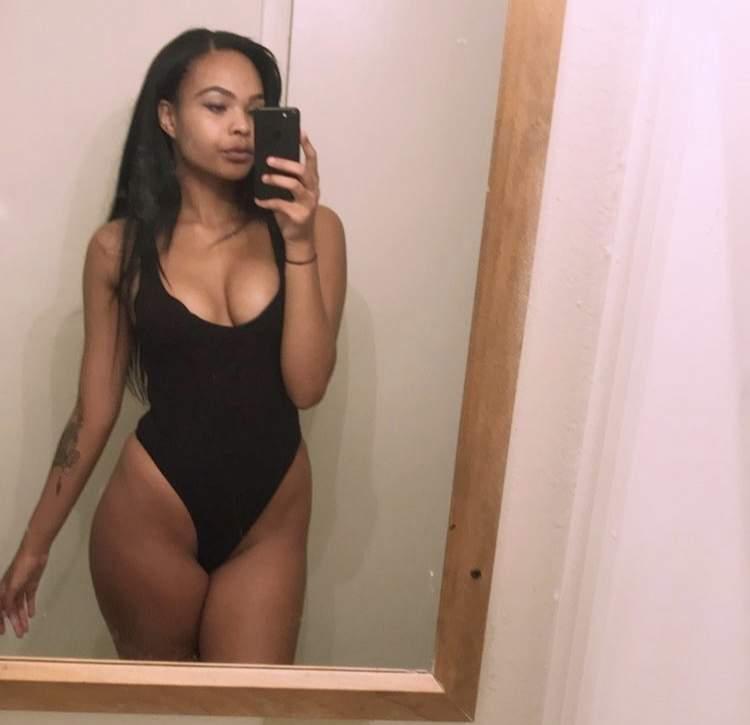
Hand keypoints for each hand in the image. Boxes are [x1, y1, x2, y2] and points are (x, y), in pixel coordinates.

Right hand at [0, 546, 48, 637]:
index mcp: (2, 591)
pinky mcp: (31, 585)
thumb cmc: (21, 568)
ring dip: (22, 618)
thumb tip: (5, 613)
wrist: (35, 553)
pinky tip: (31, 615)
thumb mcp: (12, 585)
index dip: (0, 622)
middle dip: (15, 623)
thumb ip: (8, 600)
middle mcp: (10, 592)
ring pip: (20, 607)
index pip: (0, 610)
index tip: (2, 633)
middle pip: (11, 611)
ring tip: (26, 629)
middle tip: (20, 635)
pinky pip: (29, 599)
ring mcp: (21, 588)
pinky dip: (30, 607)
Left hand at [254, 129, 319, 243]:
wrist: (299, 239)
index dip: (307, 145)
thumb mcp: (291, 194)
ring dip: (277, 180)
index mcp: (312, 182)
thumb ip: (287, 179)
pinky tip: (258, 200)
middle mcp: (313, 191)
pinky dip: (268, 202)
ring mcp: (308, 204)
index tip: (300, 132)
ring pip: (294, 185)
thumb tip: (269, 162)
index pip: (312, 160)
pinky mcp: (300, 216)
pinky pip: (281, 205)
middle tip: (269, 159)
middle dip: (285, 163)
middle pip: (302, 171)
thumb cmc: (293, 212)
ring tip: (263, 178)